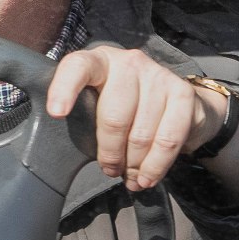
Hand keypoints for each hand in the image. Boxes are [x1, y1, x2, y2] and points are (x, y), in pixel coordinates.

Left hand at [46, 47, 228, 191]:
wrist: (176, 101)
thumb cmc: (124, 107)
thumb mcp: (96, 104)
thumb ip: (81, 116)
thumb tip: (62, 148)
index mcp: (98, 61)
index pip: (77, 67)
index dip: (65, 89)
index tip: (56, 113)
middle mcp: (128, 62)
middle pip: (114, 116)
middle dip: (109, 153)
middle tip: (109, 170)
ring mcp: (157, 74)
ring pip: (141, 133)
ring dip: (133, 165)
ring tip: (130, 178)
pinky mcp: (182, 92)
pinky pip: (168, 139)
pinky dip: (156, 166)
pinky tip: (147, 177)